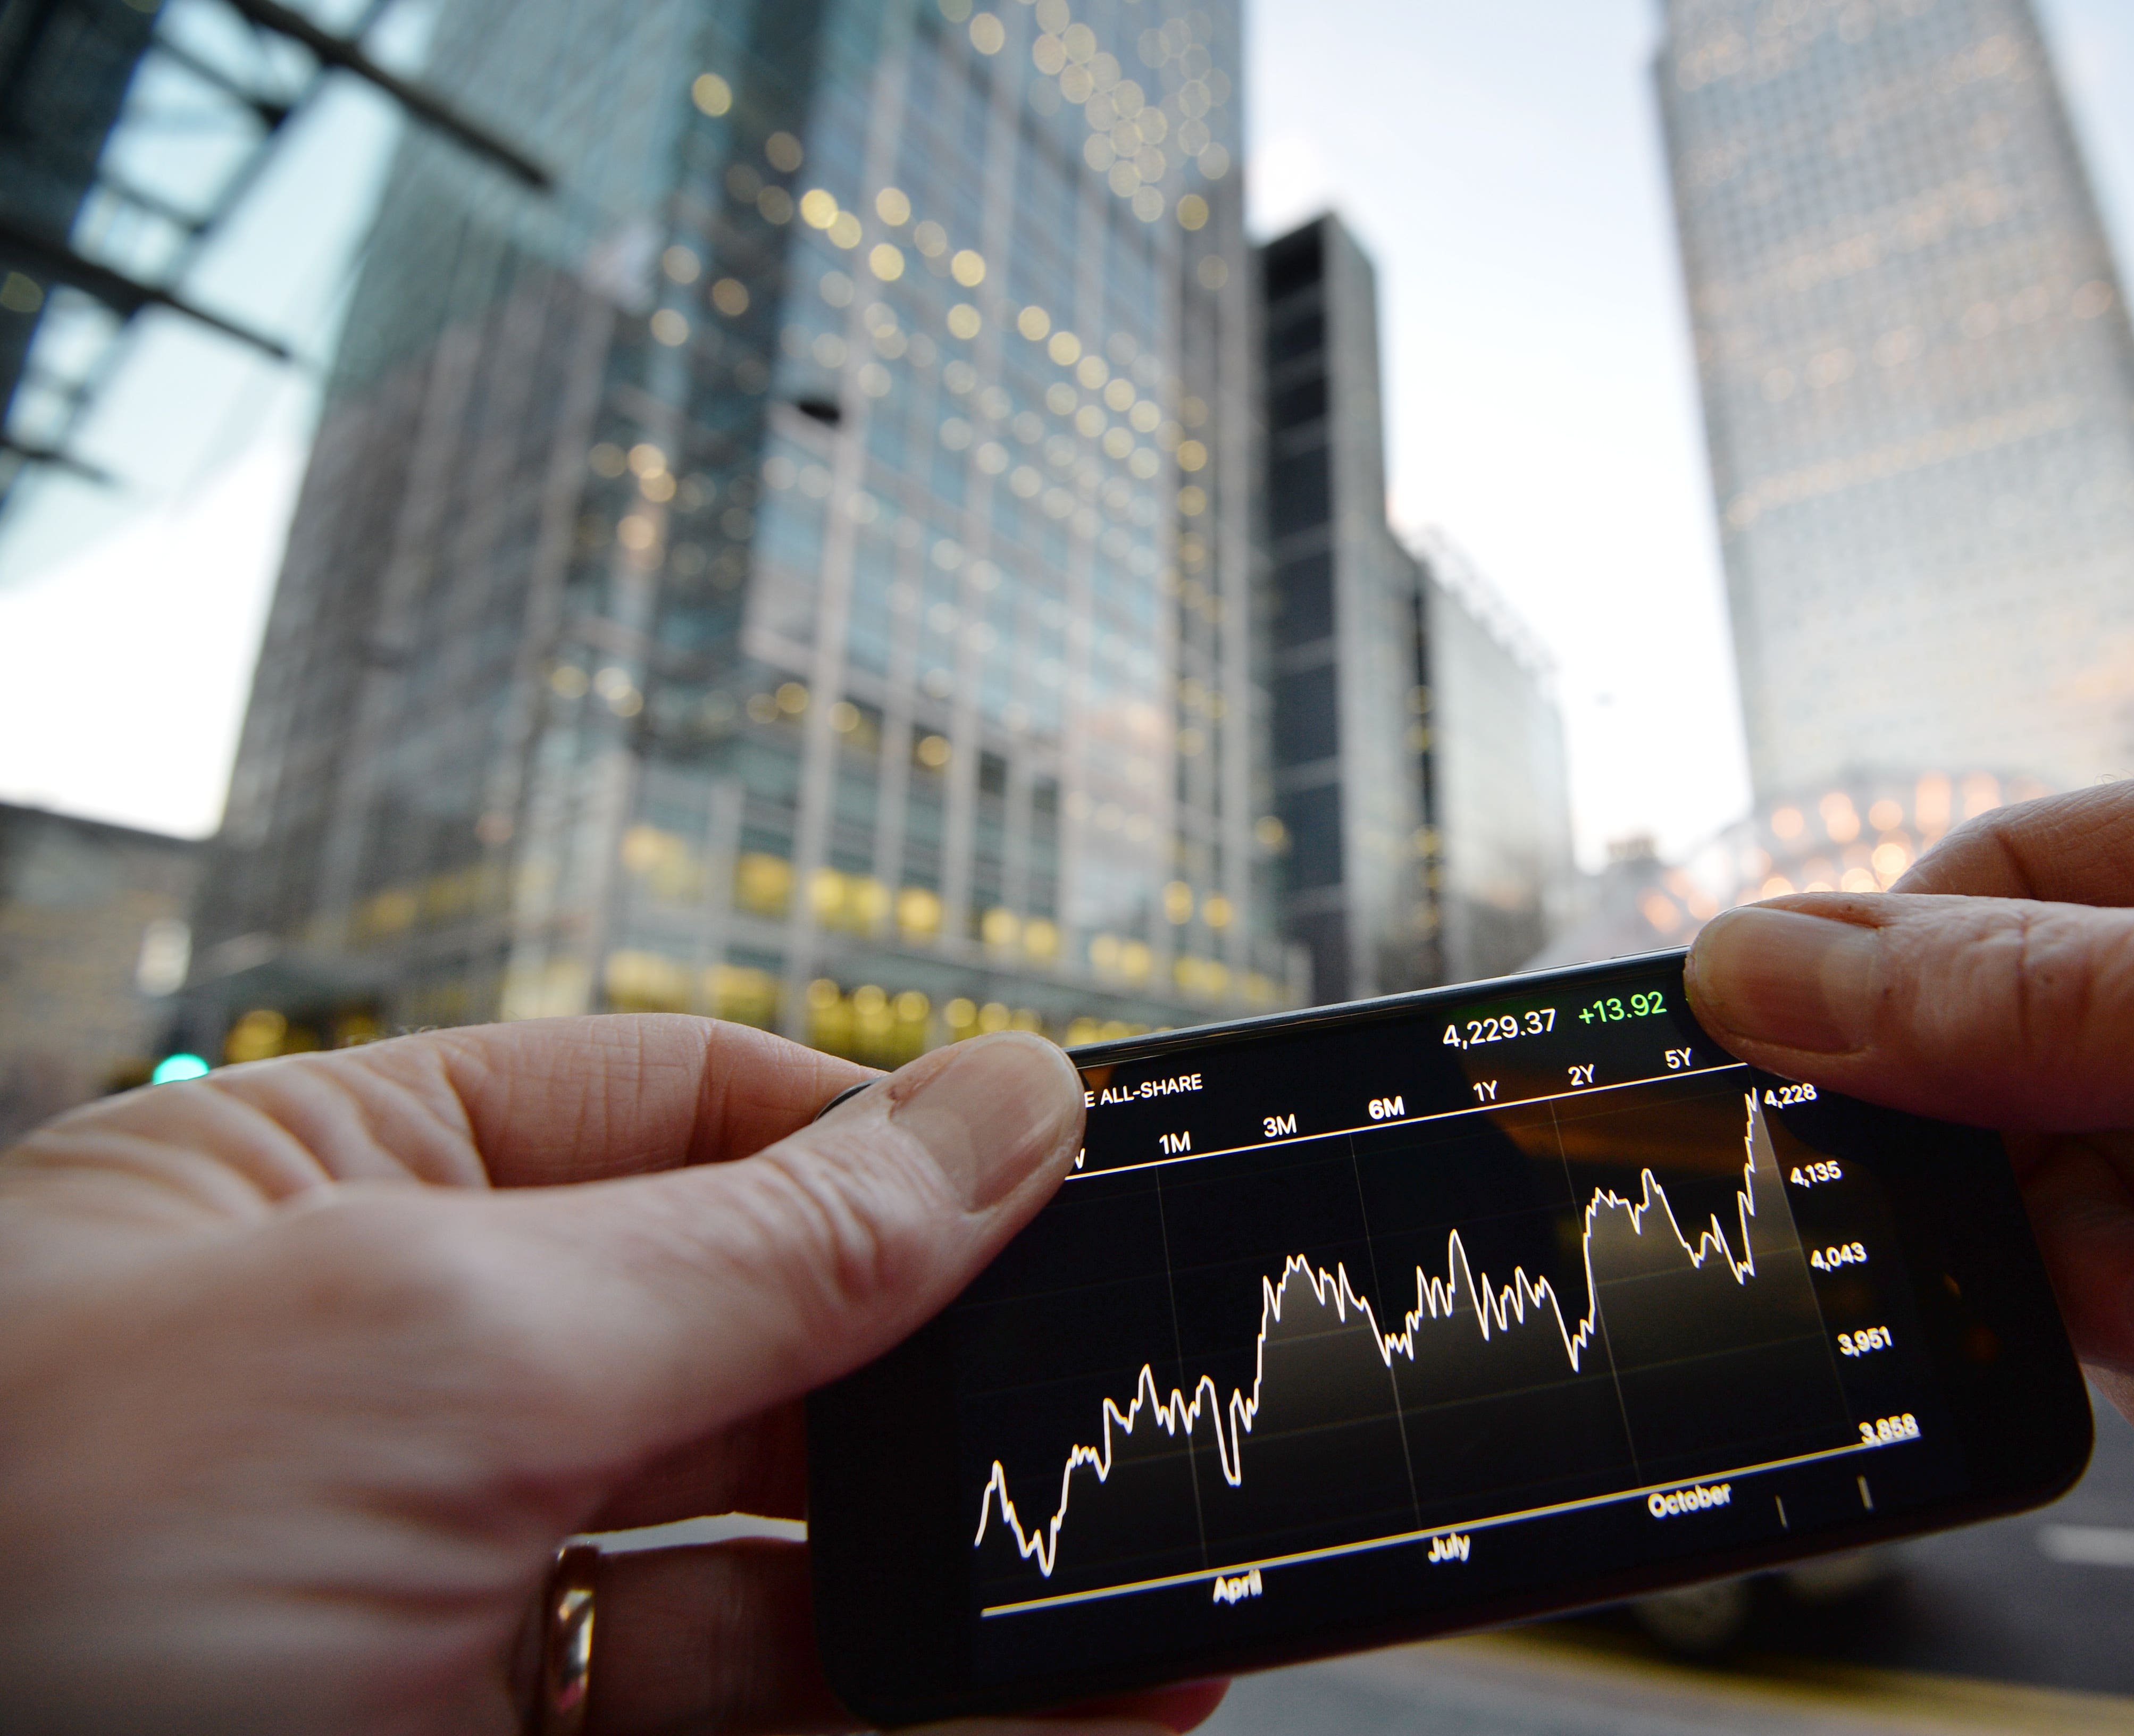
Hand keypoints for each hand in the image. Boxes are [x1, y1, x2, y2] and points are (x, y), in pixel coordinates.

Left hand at [0, 1018, 1228, 1734]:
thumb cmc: (31, 1573)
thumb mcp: (436, 1345)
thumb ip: (757, 1240)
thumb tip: (1005, 1102)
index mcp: (347, 1204)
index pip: (683, 1114)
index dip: (886, 1139)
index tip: (1076, 1177)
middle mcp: (406, 1397)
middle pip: (756, 1353)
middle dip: (951, 1379)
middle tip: (1141, 1395)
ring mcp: (452, 1612)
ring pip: (776, 1577)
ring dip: (966, 1584)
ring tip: (1141, 1593)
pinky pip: (759, 1728)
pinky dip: (919, 1719)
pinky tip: (1053, 1703)